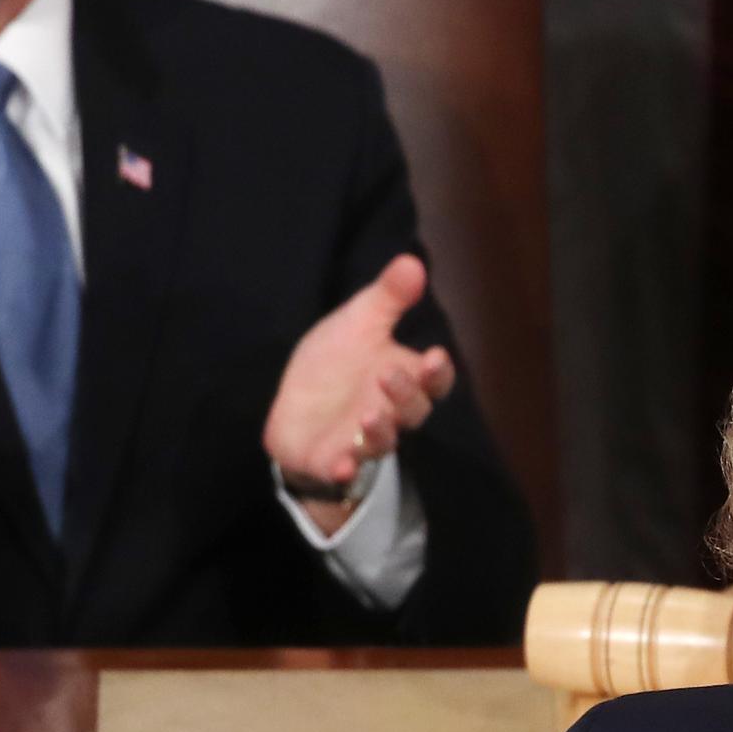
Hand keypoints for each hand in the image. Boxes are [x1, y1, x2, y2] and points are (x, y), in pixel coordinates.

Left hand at [264, 254, 456, 535]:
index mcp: (403, 378)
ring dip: (380, 431)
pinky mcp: (333, 460)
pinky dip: (346, 469)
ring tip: (369, 415)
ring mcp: (362, 439)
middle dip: (405, 395)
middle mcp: (390, 413)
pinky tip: (343, 465)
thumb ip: (387, 297)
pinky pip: (345, 470)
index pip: (434, 380)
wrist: (295, 406)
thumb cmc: (335, 363)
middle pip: (413, 411)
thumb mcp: (358, 322)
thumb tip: (413, 260)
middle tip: (387, 374)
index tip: (434, 356)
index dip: (437, 373)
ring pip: (383, 442)